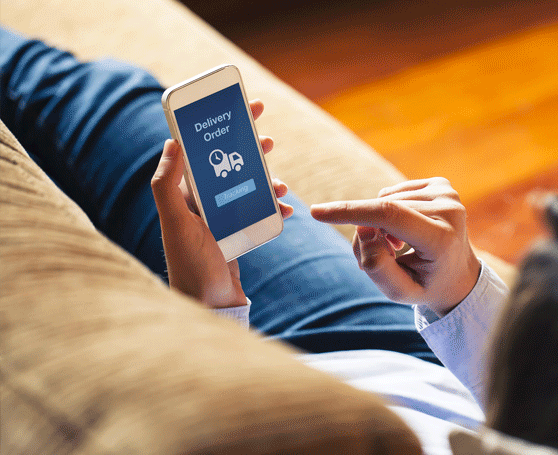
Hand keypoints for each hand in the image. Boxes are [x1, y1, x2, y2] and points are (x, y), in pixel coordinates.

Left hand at [151, 100, 292, 307]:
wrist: (210, 307)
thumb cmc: (192, 266)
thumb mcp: (177, 223)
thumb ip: (167, 185)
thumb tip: (171, 142)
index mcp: (184, 195)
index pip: (201, 151)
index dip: (219, 127)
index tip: (240, 110)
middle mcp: (200, 204)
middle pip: (228, 165)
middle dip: (248, 149)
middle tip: (267, 136)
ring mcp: (220, 220)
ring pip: (247, 187)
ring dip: (266, 180)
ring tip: (280, 183)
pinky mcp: (236, 235)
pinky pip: (258, 213)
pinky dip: (274, 209)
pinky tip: (287, 211)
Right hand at [310, 177, 480, 315]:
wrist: (459, 274)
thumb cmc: (426, 285)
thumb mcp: (400, 291)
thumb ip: (376, 266)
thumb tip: (363, 229)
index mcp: (442, 238)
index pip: (389, 215)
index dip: (351, 211)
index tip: (318, 212)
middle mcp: (450, 210)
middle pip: (383, 211)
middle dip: (367, 232)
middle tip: (381, 257)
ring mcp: (448, 193)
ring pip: (385, 200)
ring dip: (380, 223)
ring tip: (398, 247)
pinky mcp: (442, 184)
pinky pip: (394, 193)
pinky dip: (390, 211)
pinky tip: (407, 230)